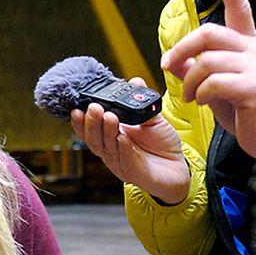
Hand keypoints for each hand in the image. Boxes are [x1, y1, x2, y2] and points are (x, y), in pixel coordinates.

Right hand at [71, 85, 190, 204]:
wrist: (178, 167)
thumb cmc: (161, 144)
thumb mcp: (152, 118)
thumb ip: (142, 101)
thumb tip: (135, 81)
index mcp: (110, 137)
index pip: (89, 129)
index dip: (80, 120)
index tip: (77, 106)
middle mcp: (111, 150)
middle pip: (94, 139)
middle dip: (92, 122)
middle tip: (94, 107)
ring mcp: (121, 163)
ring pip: (107, 148)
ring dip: (106, 132)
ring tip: (109, 116)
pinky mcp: (134, 173)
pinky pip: (125, 160)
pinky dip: (123, 148)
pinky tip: (122, 137)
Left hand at [160, 0, 255, 165]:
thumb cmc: (245, 112)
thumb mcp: (216, 88)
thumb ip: (197, 71)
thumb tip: (174, 61)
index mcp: (247, 46)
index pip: (240, 8)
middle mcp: (254, 51)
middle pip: (209, 32)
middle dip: (182, 48)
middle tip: (167, 66)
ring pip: (207, 60)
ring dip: (188, 81)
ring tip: (189, 96)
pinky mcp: (253, 88)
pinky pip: (214, 82)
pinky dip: (199, 92)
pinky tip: (201, 101)